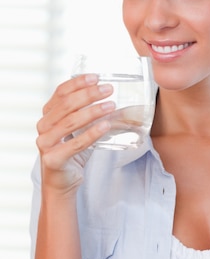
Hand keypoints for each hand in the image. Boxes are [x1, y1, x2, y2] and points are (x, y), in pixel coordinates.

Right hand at [36, 74, 114, 192]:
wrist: (62, 182)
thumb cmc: (72, 152)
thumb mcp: (78, 130)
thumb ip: (87, 114)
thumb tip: (116, 101)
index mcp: (47, 115)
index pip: (60, 92)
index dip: (78, 83)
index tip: (96, 77)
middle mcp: (43, 126)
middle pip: (66, 105)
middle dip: (89, 95)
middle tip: (109, 90)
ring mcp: (46, 143)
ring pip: (71, 122)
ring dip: (93, 112)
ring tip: (111, 105)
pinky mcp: (54, 159)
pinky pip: (76, 143)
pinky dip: (92, 133)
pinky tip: (105, 125)